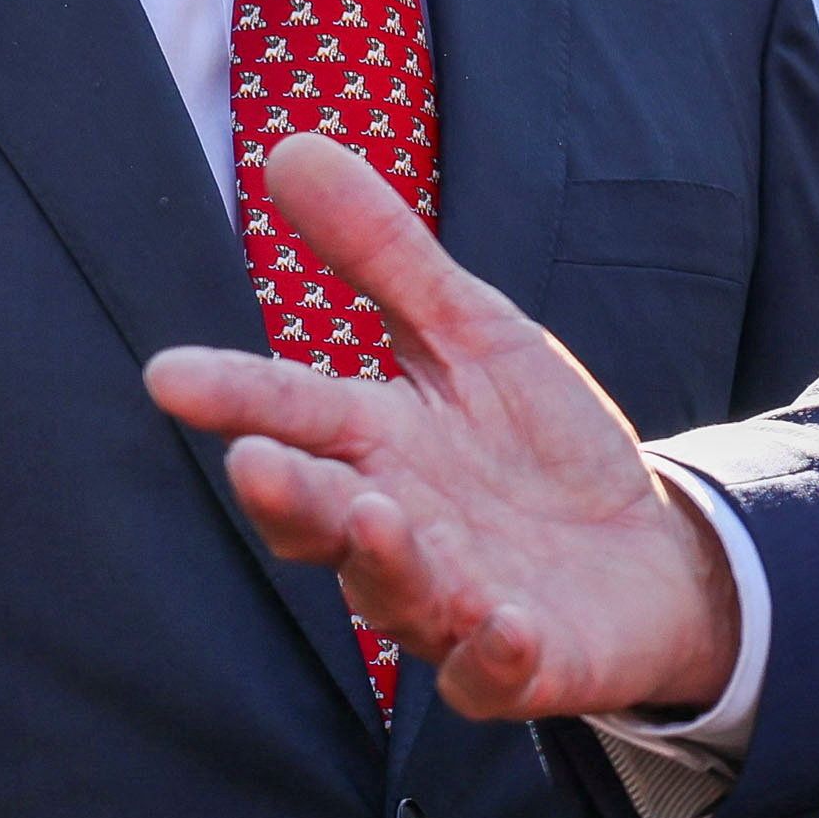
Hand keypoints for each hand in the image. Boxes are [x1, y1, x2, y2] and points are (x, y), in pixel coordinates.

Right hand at [140, 134, 742, 719]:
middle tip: (258, 462)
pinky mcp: (517, 666)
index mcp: (376, 448)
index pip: (294, 415)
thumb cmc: (540, 448)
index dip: (236, 395)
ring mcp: (452, 605)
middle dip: (291, 494)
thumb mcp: (475, 333)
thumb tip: (286, 146)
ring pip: (398, 595)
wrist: (649, 556)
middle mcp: (396, 531)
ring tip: (377, 517)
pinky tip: (508, 625)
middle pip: (323, 518)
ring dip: (386, 561)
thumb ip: (383, 256)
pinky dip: (497, 653)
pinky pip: (495, 671)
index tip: (169, 374)